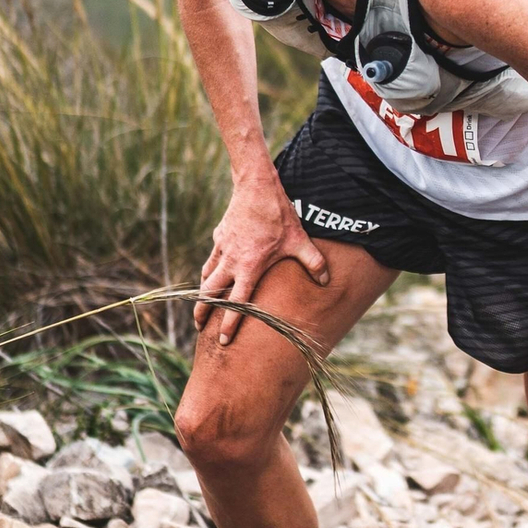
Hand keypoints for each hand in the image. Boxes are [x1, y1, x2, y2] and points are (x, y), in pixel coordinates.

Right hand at [195, 174, 329, 344]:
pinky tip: (209, 276)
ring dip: (202, 294)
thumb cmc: (279, 214)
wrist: (256, 186)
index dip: (229, 324)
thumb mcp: (300, 240)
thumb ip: (313, 262)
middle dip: (203, 313)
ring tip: (201, 308)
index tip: (223, 341)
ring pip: (206, 277)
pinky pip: (210, 260)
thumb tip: (327, 280)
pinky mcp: (219, 237)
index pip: (237, 303)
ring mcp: (222, 248)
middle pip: (211, 293)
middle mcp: (231, 261)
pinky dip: (208, 271)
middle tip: (200, 328)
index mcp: (250, 267)